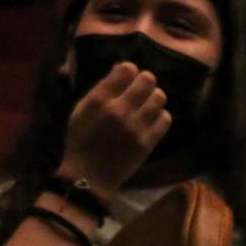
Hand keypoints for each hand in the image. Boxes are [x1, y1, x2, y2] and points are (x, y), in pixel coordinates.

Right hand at [55, 62, 168, 192]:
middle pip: (147, 80)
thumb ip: (100, 90)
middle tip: (141, 88)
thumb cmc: (81, 141)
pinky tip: (151, 120)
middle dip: (145, 80)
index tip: (127, 77)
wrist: (88, 176)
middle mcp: (118, 110)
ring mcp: (135, 127)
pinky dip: (160, 116)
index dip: (129, 70)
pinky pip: (165, 119)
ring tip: (147, 104)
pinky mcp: (147, 142)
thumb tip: (121, 70)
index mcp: (98, 100)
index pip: (126, 69)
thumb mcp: (81, 110)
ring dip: (154, 97)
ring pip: (159, 98)